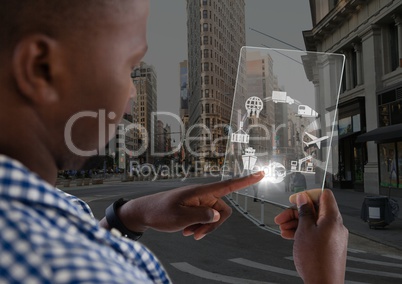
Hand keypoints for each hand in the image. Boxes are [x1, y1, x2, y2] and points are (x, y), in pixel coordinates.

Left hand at [114, 171, 263, 239]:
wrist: (144, 213)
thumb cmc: (160, 212)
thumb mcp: (179, 217)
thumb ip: (201, 216)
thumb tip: (218, 216)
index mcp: (201, 191)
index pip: (228, 185)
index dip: (246, 180)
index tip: (261, 174)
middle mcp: (203, 195)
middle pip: (223, 210)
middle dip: (213, 225)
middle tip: (196, 235)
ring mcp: (200, 202)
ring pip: (214, 218)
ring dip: (205, 228)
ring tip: (188, 234)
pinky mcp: (196, 209)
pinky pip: (206, 219)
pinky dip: (199, 227)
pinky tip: (187, 232)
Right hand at [274, 189, 347, 282]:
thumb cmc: (316, 261)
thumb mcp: (304, 230)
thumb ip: (304, 211)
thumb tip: (303, 198)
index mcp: (332, 218)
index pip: (323, 195)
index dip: (307, 195)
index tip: (295, 199)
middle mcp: (335, 226)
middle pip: (315, 209)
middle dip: (296, 212)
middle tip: (282, 217)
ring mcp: (333, 236)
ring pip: (313, 222)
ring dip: (296, 223)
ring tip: (283, 229)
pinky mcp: (329, 246)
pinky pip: (315, 233)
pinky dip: (303, 232)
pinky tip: (290, 236)